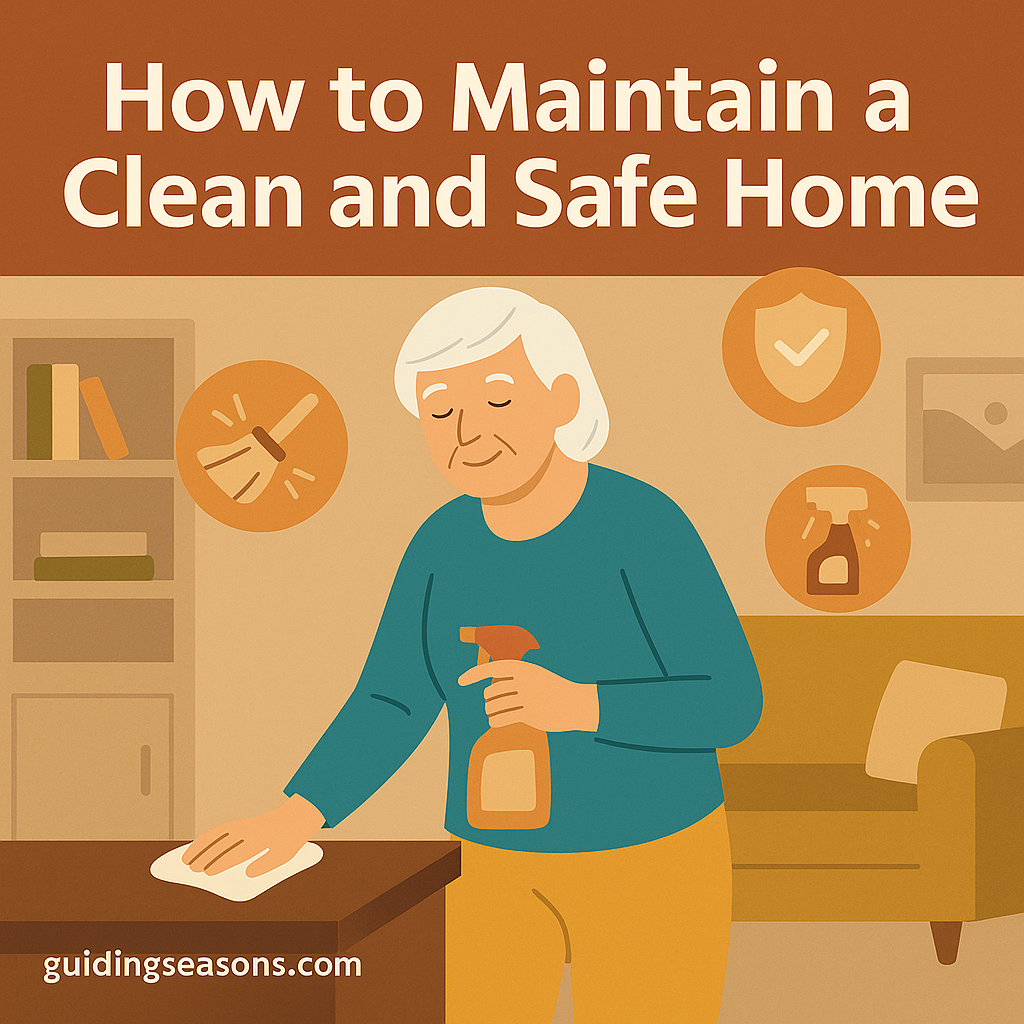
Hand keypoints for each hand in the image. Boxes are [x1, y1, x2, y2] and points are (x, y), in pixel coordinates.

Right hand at [181, 793, 325, 877]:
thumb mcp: (284, 855)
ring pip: (217, 835)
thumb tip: (248, 874)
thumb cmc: (288, 841)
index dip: (222, 862)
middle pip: (224, 844)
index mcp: (262, 839)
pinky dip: (206, 838)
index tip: (208, 872)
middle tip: (192, 870)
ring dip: (200, 846)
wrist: (295, 818)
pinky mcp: (240, 824)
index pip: (238, 852)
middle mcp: (249, 830)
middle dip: (207, 856)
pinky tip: (195, 847)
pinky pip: (220, 831)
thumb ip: (266, 865)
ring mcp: (243, 825)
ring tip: (185, 860)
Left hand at [458, 660, 598, 732]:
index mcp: (523, 668)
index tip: (460, 681)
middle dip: (488, 700)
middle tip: (491, 704)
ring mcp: (528, 697)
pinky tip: (494, 722)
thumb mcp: (534, 676)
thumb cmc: (552, 689)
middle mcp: (524, 680)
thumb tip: (490, 687)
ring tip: (492, 714)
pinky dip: (495, 721)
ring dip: (490, 712)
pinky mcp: (531, 714)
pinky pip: (503, 719)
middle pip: (491, 691)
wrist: (576, 703)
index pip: (492, 668)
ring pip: (495, 706)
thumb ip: (514, 678)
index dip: (474, 674)